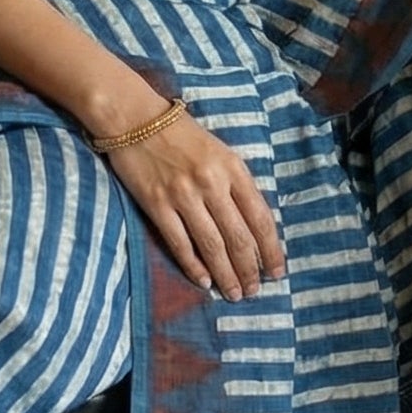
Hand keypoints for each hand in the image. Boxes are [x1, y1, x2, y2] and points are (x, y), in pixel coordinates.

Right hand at [106, 108, 286, 300]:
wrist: (134, 118)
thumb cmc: (181, 134)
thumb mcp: (220, 152)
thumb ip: (236, 184)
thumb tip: (253, 226)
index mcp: (233, 169)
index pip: (260, 218)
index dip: (271, 249)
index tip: (277, 272)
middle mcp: (212, 184)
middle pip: (238, 237)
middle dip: (249, 269)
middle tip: (254, 292)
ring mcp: (183, 196)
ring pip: (212, 245)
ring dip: (226, 274)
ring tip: (234, 294)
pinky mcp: (157, 205)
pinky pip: (180, 243)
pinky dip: (194, 266)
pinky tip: (204, 281)